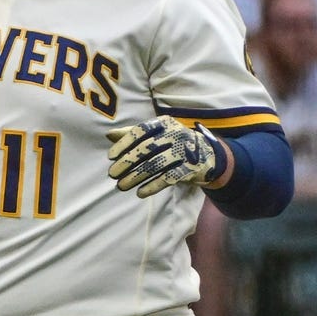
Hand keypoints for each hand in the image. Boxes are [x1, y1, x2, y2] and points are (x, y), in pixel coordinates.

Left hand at [106, 116, 224, 197]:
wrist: (207, 155)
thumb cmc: (173, 142)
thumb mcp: (157, 133)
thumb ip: (134, 133)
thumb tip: (109, 134)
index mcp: (164, 123)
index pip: (141, 131)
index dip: (124, 143)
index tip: (110, 156)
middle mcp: (175, 134)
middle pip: (146, 148)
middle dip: (127, 162)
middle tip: (112, 174)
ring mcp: (184, 151)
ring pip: (155, 165)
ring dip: (136, 177)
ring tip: (121, 186)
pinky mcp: (190, 168)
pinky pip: (168, 178)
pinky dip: (153, 186)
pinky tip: (140, 193)